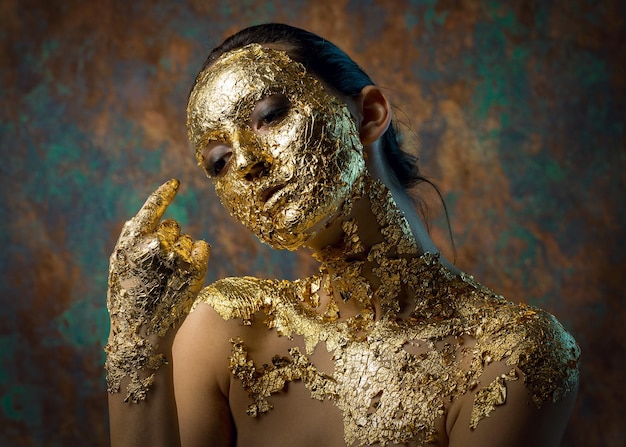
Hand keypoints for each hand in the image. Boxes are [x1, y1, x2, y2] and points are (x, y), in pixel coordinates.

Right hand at [105, 179, 209, 401]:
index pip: (150, 209)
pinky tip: (188, 275)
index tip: (175, 182)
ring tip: (171, 279)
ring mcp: (177, 255)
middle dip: (170, 240)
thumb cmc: (128, 301)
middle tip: (162, 267)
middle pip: (173, 227)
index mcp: (131, 241)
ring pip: (188, 240)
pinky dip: (198, 256)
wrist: (143, 334)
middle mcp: (154, 244)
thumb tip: (140, 217)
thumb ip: (130, 241)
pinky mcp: (196, 267)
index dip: (163, 195)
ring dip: (183, 253)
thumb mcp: (119, 268)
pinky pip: (202, 247)